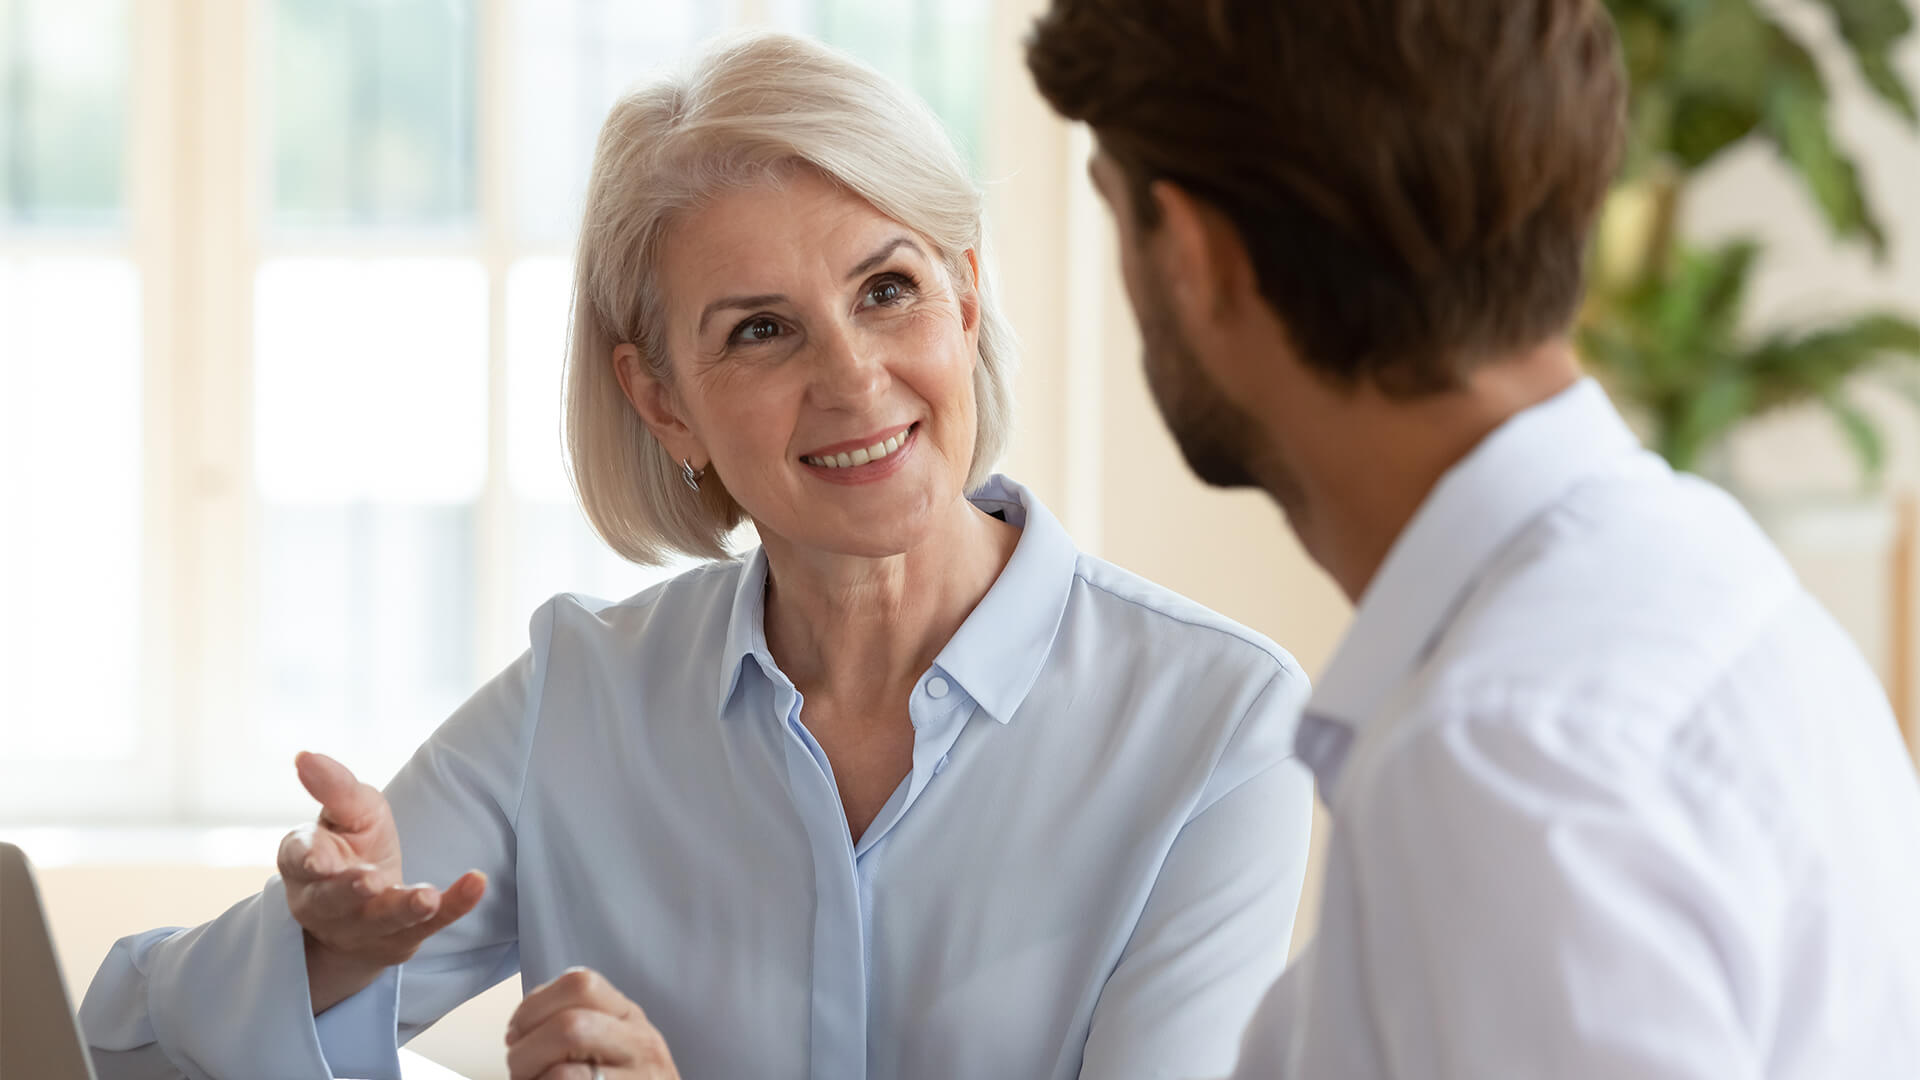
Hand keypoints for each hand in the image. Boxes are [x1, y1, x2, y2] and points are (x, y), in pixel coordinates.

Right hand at [277, 751, 487, 1012]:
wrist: (363, 909)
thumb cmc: (350, 845)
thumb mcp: (346, 811)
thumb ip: (333, 788)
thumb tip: (305, 756)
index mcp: (306, 864)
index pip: (300, 859)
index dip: (309, 857)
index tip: (318, 858)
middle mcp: (327, 902)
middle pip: (334, 899)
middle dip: (350, 890)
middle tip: (368, 881)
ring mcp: (364, 926)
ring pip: (382, 919)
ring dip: (404, 908)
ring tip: (427, 898)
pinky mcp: (402, 937)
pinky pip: (429, 924)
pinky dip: (456, 905)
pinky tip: (476, 883)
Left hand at [505, 967, 680, 1079]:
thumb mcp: (617, 1041)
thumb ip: (581, 1020)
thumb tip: (520, 1025)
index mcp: (629, 1016)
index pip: (581, 983)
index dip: (534, 1005)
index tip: (517, 1031)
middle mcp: (640, 1044)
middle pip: (569, 1026)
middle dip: (526, 1050)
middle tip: (519, 1069)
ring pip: (563, 1073)